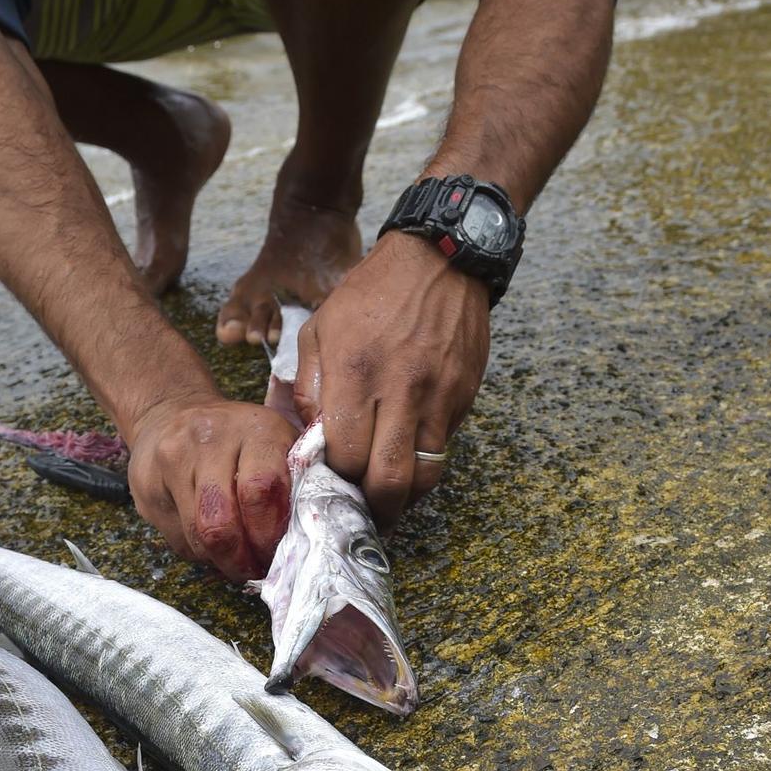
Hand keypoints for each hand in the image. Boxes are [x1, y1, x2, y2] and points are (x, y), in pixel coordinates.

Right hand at [125, 396, 296, 580]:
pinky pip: (177, 540)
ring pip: (197, 538)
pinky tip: (209, 541)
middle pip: (221, 522)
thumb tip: (302, 541)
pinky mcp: (146, 485)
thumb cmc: (238, 438)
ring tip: (237, 560)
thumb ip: (296, 481)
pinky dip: (199, 552)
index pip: (261, 491)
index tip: (278, 553)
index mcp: (254, 429)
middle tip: (255, 569)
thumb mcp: (277, 443)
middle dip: (242, 559)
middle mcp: (208, 440)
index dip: (269, 534)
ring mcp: (171, 460)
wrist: (171, 411)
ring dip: (221, 561)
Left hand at [293, 230, 489, 528]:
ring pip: (423, 476)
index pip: (345, 456)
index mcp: (355, 373)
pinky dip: (423, 466)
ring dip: (402, 497)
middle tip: (361, 510)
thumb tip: (309, 436)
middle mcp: (399, 390)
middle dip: (373, 507)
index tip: (328, 483)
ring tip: (386, 498)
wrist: (441, 260)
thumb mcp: (321, 327)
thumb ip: (308, 385)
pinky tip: (406, 462)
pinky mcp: (462, 397)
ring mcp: (437, 397)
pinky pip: (442, 450)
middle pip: (388, 479)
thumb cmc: (372, 292)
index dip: (334, 479)